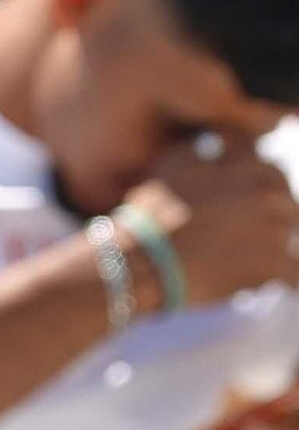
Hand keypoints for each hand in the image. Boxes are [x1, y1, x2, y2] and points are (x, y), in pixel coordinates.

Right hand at [126, 141, 298, 308]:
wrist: (145, 263)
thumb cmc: (152, 214)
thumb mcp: (173, 163)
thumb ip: (203, 148)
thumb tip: (213, 146)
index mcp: (250, 165)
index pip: (265, 166)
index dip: (251, 181)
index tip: (237, 197)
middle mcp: (269, 193)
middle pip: (285, 200)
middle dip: (271, 212)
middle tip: (246, 230)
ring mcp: (274, 231)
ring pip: (290, 236)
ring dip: (274, 244)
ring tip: (251, 257)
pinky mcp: (272, 268)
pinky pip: (293, 275)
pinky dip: (287, 278)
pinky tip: (276, 283)